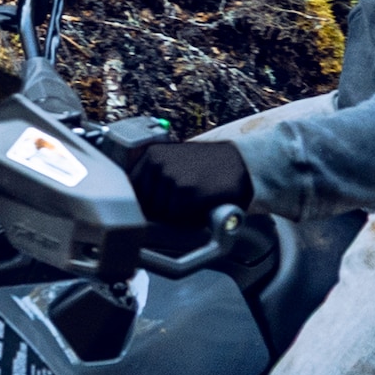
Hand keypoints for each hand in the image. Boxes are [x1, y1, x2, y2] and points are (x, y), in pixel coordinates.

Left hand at [128, 136, 250, 226]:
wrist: (241, 164)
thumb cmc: (207, 169)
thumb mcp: (174, 163)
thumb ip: (153, 179)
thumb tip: (135, 206)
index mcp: (152, 155)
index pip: (134, 191)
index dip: (147, 203)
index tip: (161, 206)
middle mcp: (158, 164)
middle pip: (147, 206)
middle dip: (164, 211)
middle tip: (186, 201)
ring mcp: (172, 177)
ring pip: (162, 214)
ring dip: (177, 216)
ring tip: (195, 202)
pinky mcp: (187, 192)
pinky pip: (177, 219)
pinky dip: (189, 219)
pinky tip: (202, 207)